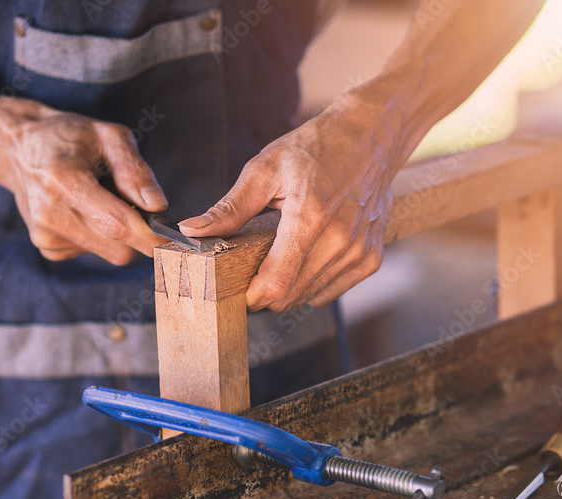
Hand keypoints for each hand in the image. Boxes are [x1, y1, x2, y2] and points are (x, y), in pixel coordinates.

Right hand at [3, 111, 168, 264]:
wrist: (17, 147)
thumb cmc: (69, 136)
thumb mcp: (108, 136)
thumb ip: (135, 170)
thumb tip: (158, 207)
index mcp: (64, 180)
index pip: (117, 224)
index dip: (151, 237)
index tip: (174, 240)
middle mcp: (49, 213)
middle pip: (118, 248)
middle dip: (139, 234)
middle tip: (138, 205)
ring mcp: (44, 234)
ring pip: (109, 253)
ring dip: (118, 233)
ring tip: (102, 199)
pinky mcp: (46, 246)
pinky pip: (93, 252)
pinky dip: (99, 236)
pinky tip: (86, 210)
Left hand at [179, 97, 397, 311]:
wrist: (370, 137)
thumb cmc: (316, 148)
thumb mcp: (265, 170)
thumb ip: (230, 208)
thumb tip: (191, 230)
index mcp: (309, 218)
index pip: (276, 284)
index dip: (252, 295)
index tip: (239, 288)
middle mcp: (339, 240)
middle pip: (291, 296)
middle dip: (267, 291)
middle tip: (257, 266)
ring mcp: (358, 251)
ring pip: (312, 297)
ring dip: (291, 288)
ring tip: (284, 256)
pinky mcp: (371, 258)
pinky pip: (333, 291)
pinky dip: (315, 284)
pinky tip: (309, 257)